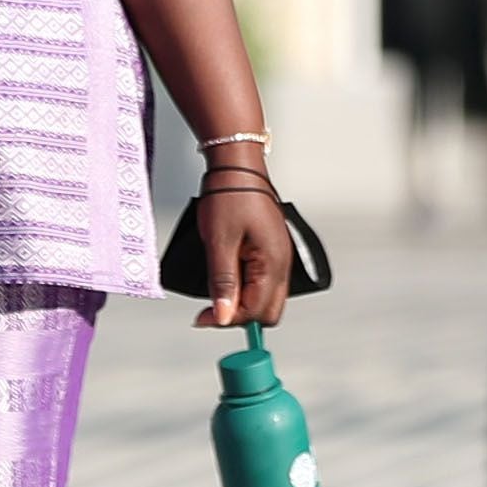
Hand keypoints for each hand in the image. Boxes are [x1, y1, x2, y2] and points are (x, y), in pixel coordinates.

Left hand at [193, 178, 297, 328]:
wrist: (237, 168)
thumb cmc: (230, 196)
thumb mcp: (219, 242)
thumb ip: (223, 282)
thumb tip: (223, 315)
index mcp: (273, 263)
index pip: (256, 312)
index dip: (228, 319)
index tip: (204, 317)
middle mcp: (282, 263)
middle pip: (268, 311)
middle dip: (240, 315)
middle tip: (212, 307)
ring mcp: (279, 257)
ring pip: (266, 298)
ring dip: (242, 302)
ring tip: (217, 291)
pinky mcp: (271, 251)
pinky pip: (263, 282)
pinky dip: (246, 288)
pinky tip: (228, 278)